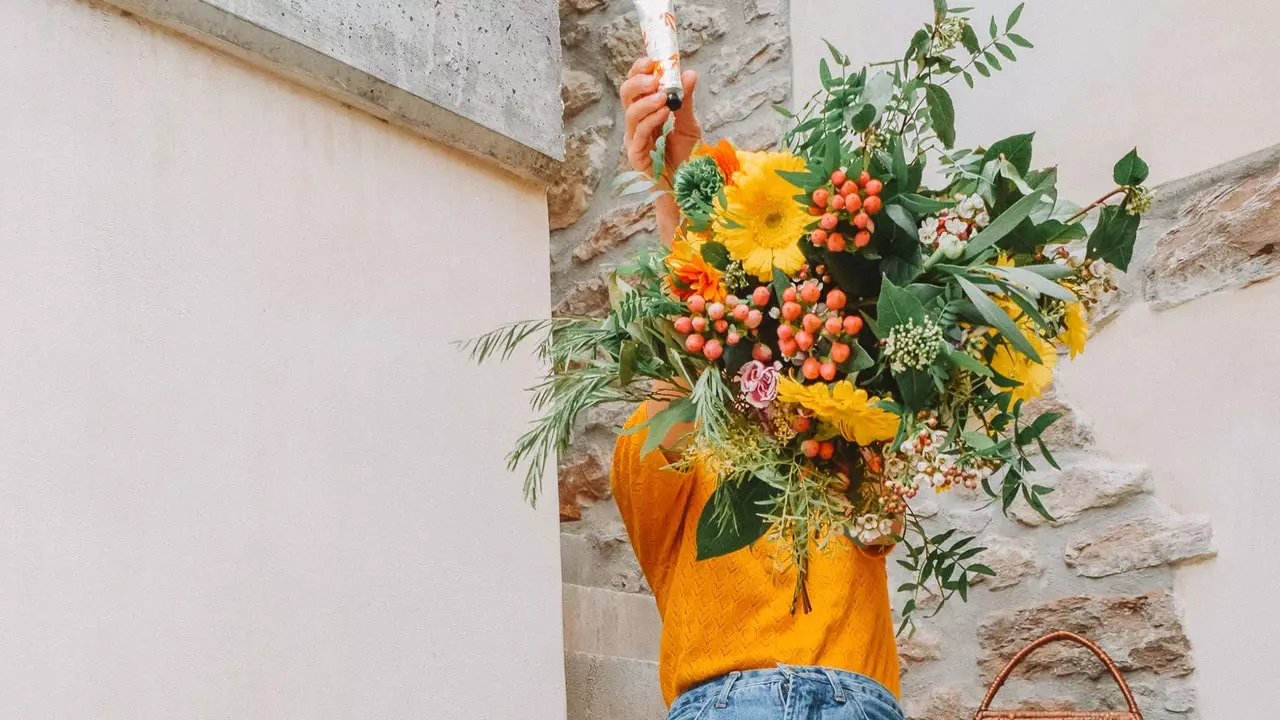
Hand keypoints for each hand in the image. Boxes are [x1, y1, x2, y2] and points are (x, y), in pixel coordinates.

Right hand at [620, 58, 701, 182]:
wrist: (689, 186)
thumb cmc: (686, 156)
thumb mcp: (689, 124)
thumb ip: (686, 100)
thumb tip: (689, 73)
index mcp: (647, 110)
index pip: (636, 84)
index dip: (640, 70)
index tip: (652, 60)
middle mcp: (638, 122)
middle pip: (626, 95)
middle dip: (638, 82)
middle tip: (654, 78)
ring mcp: (635, 140)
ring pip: (631, 114)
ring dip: (646, 101)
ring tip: (663, 96)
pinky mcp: (637, 156)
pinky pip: (639, 135)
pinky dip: (651, 121)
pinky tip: (665, 112)